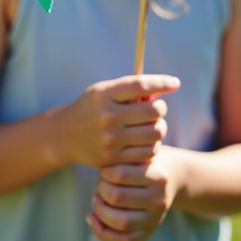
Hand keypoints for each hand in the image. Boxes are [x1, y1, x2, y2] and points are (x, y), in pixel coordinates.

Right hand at [59, 74, 179, 168]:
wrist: (65, 135)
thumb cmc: (92, 108)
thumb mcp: (104, 91)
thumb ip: (130, 89)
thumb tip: (163, 88)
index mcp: (104, 94)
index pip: (140, 85)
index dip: (162, 83)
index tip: (175, 83)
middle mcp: (107, 116)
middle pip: (153, 111)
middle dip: (160, 108)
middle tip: (156, 108)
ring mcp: (110, 139)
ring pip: (154, 133)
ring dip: (159, 128)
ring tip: (152, 125)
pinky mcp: (114, 158)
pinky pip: (147, 152)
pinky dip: (152, 146)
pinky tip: (146, 141)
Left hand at [85, 145, 180, 240]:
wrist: (172, 176)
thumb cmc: (148, 160)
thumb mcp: (141, 152)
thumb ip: (122, 156)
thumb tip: (98, 168)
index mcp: (158, 177)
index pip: (120, 175)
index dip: (104, 172)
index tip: (103, 170)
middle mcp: (158, 202)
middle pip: (118, 201)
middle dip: (100, 192)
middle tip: (98, 186)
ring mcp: (153, 222)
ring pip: (120, 229)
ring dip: (99, 218)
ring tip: (95, 204)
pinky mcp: (146, 236)